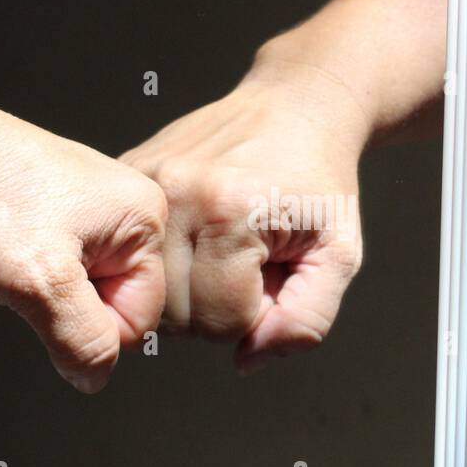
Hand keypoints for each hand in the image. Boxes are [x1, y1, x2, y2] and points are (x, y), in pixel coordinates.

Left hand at [0, 75, 166, 392]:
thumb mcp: (38, 284)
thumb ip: (82, 341)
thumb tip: (95, 375)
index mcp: (142, 218)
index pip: (139, 319)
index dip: (88, 325)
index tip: (47, 293)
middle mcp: (121, 208)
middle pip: (110, 304)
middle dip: (61, 304)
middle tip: (24, 267)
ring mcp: (84, 207)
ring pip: (74, 289)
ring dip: (35, 288)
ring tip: (6, 249)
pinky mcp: (49, 211)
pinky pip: (49, 268)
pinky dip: (19, 270)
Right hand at [121, 61, 366, 373]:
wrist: (296, 107)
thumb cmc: (319, 182)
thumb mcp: (337, 255)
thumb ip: (305, 320)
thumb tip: (246, 359)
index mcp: (232, 211)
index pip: (220, 322)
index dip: (254, 313)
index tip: (271, 273)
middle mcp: (179, 193)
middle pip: (175, 316)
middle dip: (216, 307)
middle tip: (246, 264)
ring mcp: (147, 180)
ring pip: (147, 294)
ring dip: (186, 291)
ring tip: (220, 251)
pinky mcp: (129, 173)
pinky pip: (131, 255)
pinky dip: (161, 263)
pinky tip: (194, 238)